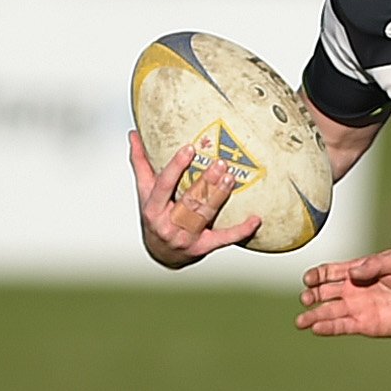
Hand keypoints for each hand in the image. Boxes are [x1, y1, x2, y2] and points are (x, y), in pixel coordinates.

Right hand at [131, 130, 258, 267]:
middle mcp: (169, 224)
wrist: (162, 254)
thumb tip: (135, 136)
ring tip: (230, 178)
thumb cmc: (156, 218)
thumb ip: (141, 164)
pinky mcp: (204, 246)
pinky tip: (255, 219)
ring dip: (220, 196)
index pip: (163, 185)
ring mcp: (187, 237)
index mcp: (153, 209)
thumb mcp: (145, 193)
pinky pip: (225, 239)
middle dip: (205, 182)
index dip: (176, 167)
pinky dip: (241, 230)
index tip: (189, 149)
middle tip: (220, 163)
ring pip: (205, 215)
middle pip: (188, 201)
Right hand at [297, 250, 390, 337]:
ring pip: (330, 312)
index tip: (309, 279)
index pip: (330, 272)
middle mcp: (355, 290)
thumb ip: (375, 264)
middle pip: (325, 292)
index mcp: (360, 271)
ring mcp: (359, 308)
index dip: (317, 275)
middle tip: (307, 298)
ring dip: (314, 316)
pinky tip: (317, 329)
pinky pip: (343, 327)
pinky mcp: (367, 325)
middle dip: (312, 295)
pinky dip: (330, 328)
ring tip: (301, 321)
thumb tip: (354, 272)